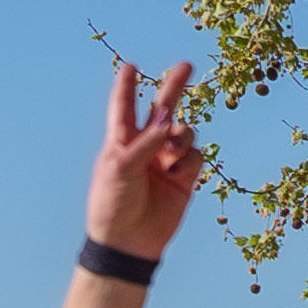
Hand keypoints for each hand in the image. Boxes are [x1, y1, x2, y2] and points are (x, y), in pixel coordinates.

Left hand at [83, 58, 206, 259]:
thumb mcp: (121, 166)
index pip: (124, 106)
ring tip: (172, 150)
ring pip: (184, 132)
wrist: (128, 242)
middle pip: (162, 109)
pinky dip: (188, 159)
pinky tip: (176, 173)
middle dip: (174, 87)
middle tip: (186, 65)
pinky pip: (195, 156)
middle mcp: (145, 146)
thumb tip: (169, 122)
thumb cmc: (113, 203)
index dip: (127, 86)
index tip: (131, 66)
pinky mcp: (184, 179)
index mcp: (121, 140)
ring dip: (181, 134)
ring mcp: (166, 161)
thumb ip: (146, 142)